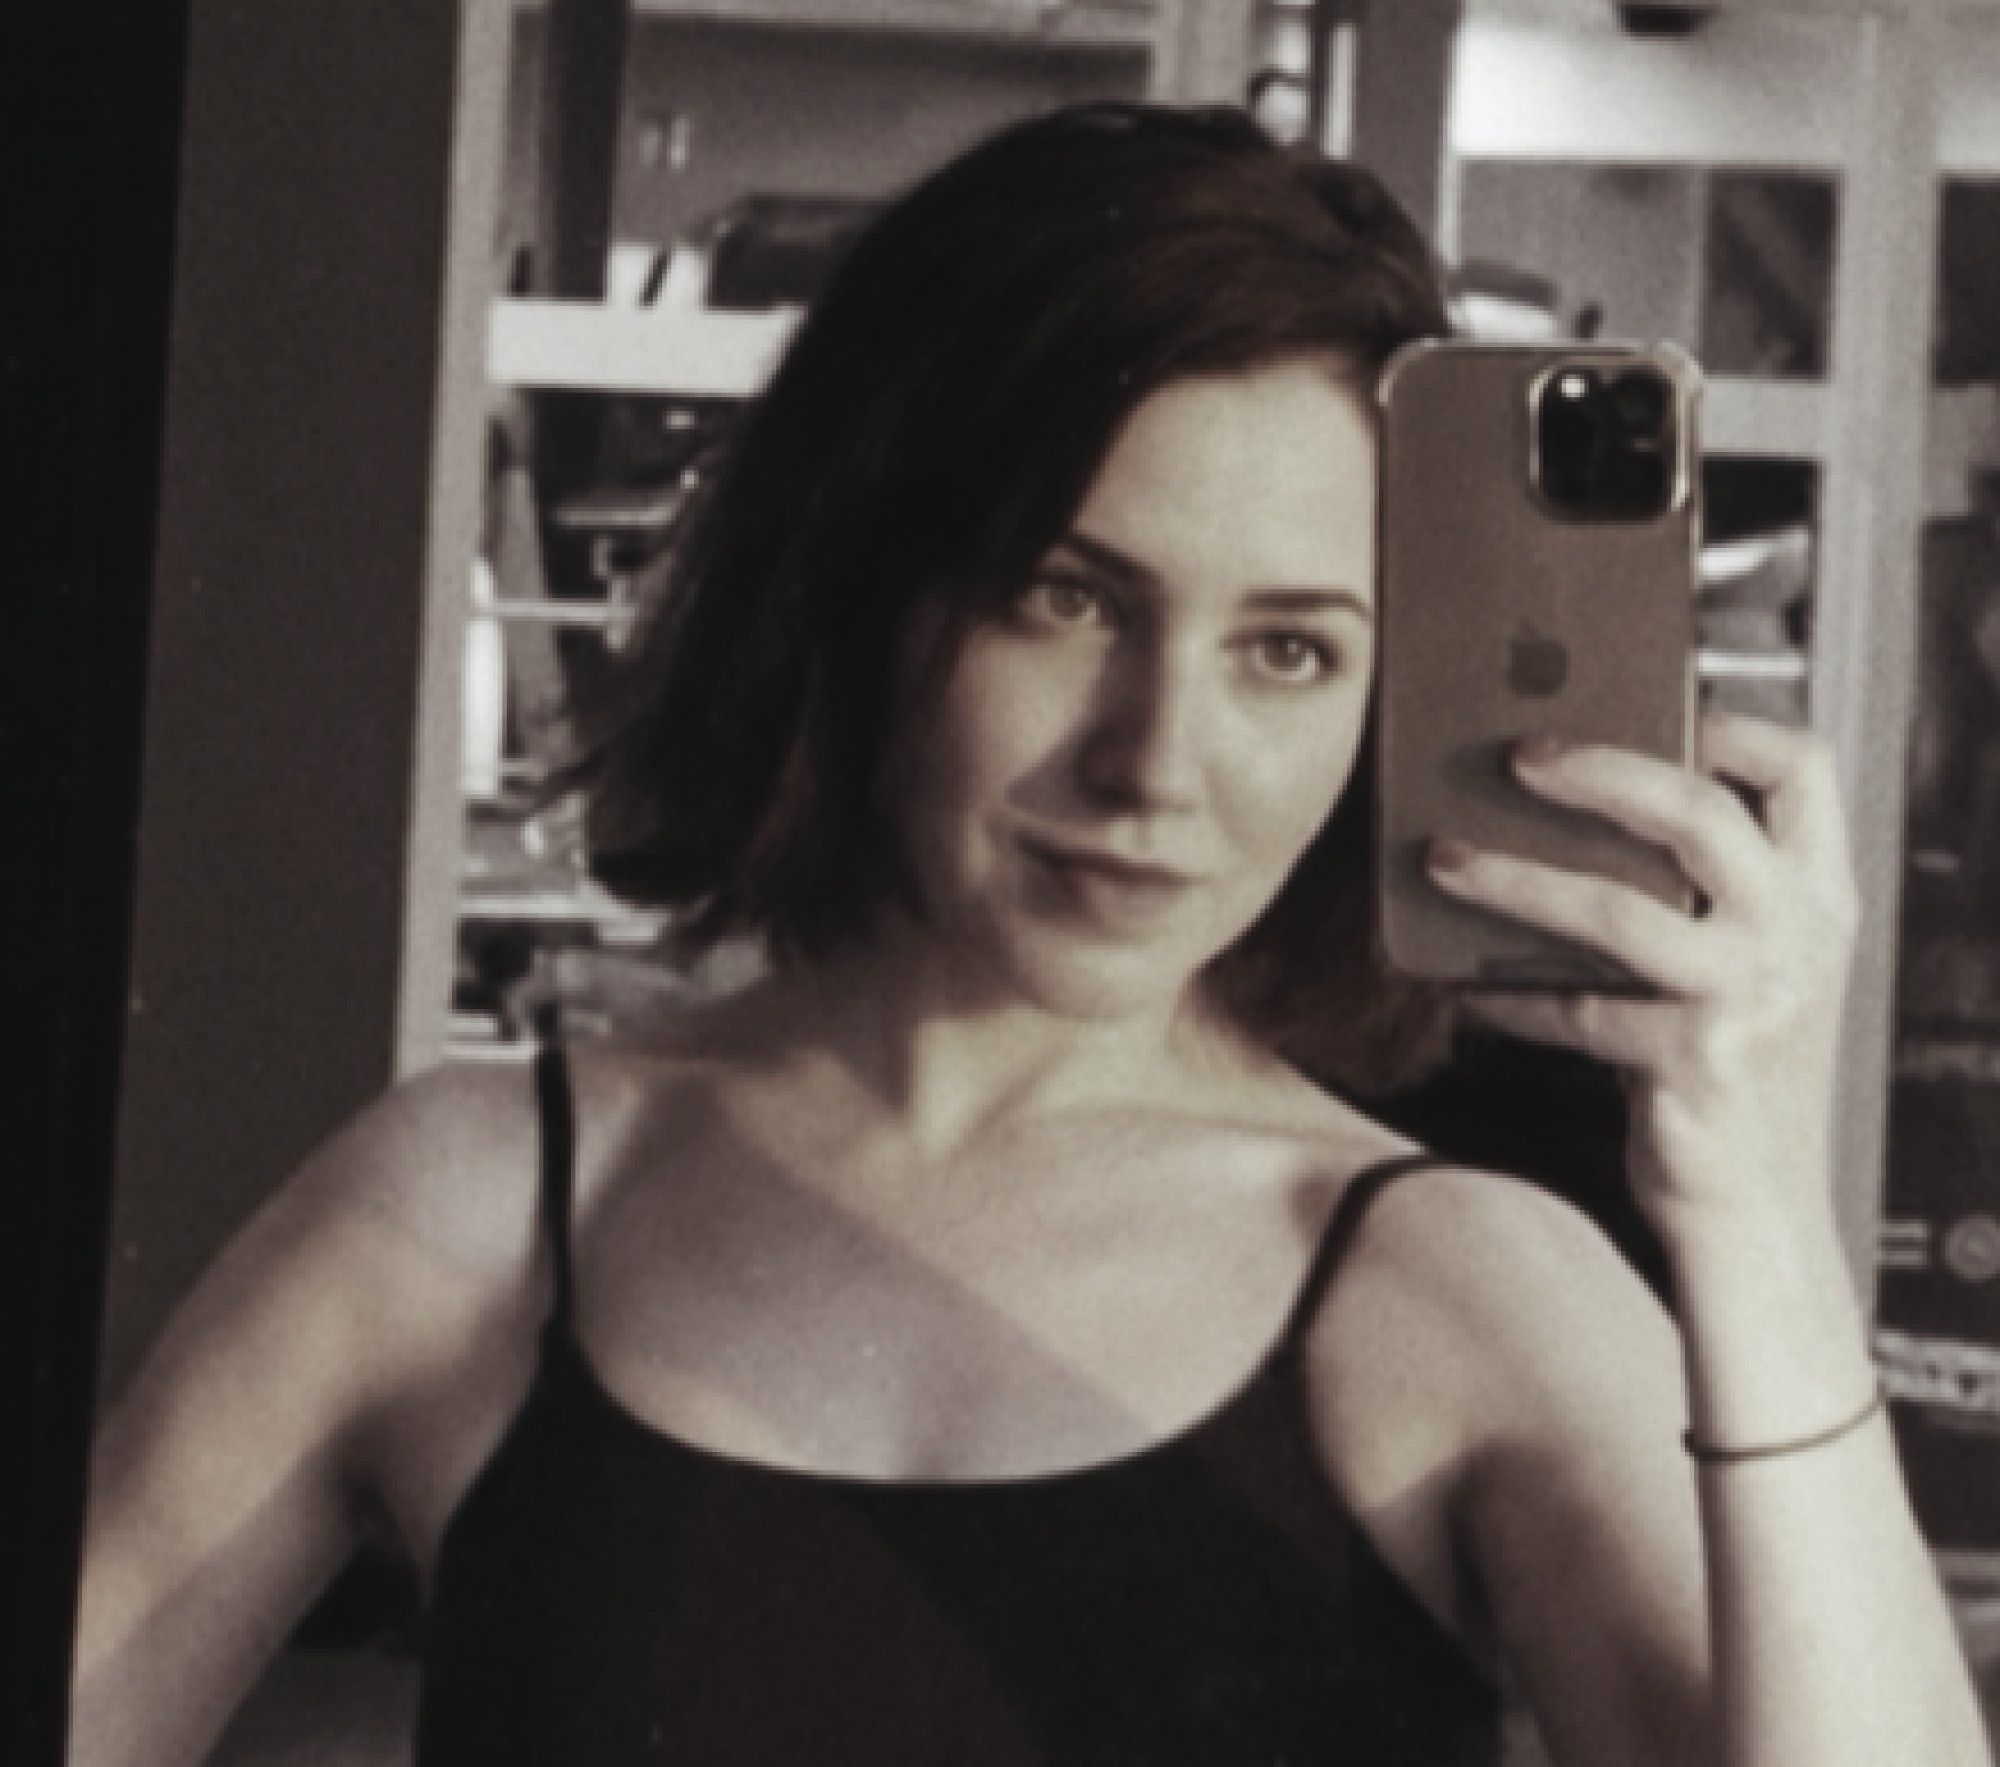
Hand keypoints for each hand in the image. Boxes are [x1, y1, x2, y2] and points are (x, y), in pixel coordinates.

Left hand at [1424, 709, 1861, 1241]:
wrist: (1759, 1211)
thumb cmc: (1733, 1072)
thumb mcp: (1750, 968)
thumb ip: (1703, 895)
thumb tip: (1569, 807)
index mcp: (1819, 896)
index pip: (1805, 769)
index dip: (1730, 720)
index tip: (1652, 699)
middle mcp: (1799, 935)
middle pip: (1700, 813)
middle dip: (1601, 768)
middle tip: (1517, 755)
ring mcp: (1752, 997)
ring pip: (1619, 909)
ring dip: (1517, 879)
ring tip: (1445, 858)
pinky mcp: (1695, 1060)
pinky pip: (1576, 1010)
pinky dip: (1510, 997)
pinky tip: (1463, 989)